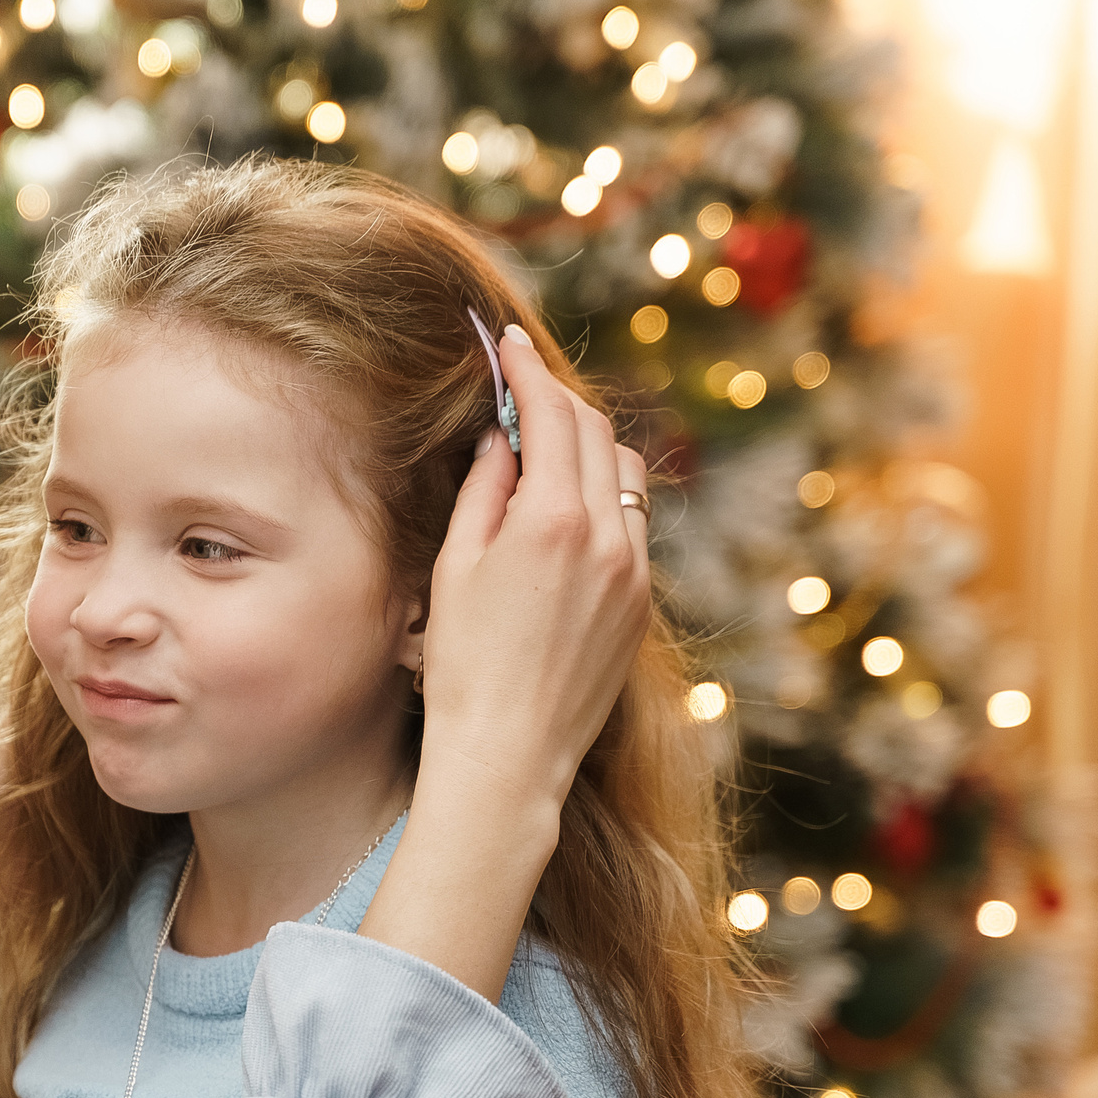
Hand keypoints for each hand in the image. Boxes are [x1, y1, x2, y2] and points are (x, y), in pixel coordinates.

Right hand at [357, 325, 649, 998]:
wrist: (508, 754)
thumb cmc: (463, 667)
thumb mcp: (455, 569)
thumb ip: (483, 492)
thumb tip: (500, 441)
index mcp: (553, 520)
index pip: (551, 414)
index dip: (527, 370)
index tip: (508, 342)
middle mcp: (608, 537)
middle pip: (597, 432)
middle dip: (559, 399)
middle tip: (523, 383)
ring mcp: (634, 571)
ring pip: (627, 474)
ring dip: (590, 446)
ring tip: (548, 447)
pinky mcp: (642, 604)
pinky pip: (634, 523)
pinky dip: (606, 497)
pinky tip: (568, 512)